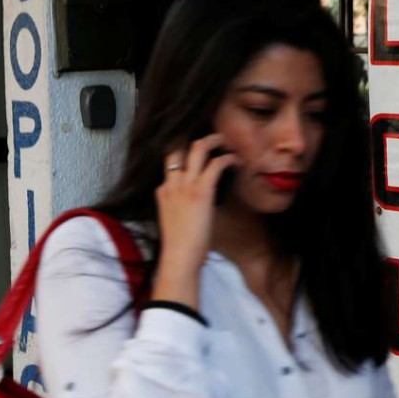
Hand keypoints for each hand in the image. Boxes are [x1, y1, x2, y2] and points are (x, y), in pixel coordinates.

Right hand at [151, 134, 239, 307]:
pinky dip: (227, 158)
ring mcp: (185, 186)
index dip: (184, 157)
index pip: (170, 166)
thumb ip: (179, 212)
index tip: (199, 156)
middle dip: (193, 139)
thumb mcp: (174, 224)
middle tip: (211, 139)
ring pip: (196, 149)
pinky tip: (235, 160)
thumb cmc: (180, 249)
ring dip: (213, 141)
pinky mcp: (201, 191)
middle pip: (177, 149)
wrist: (179, 258)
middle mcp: (171, 185)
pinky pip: (215, 164)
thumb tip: (193, 213)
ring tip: (225, 141)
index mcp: (163, 193)